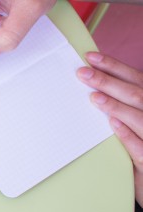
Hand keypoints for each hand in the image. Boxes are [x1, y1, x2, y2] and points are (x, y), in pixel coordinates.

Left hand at [77, 52, 142, 205]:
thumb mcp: (137, 120)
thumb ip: (125, 103)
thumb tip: (95, 85)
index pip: (136, 78)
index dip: (114, 66)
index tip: (90, 57)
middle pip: (137, 93)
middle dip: (109, 81)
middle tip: (82, 73)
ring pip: (140, 117)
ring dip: (117, 106)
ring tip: (94, 97)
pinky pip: (140, 146)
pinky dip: (127, 134)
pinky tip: (113, 124)